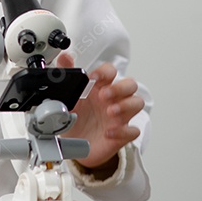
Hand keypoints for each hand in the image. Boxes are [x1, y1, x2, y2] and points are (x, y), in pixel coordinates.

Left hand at [57, 53, 143, 171]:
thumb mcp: (69, 96)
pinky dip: (123, 131)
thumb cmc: (77, 118)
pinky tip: (109, 133)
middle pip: (130, 84)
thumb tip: (64, 56)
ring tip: (110, 111)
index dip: (105, 72)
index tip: (93, 78)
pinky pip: (132, 130)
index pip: (111, 71)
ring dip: (126, 105)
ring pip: (137, 103)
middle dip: (120, 88)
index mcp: (101, 87)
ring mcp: (120, 116)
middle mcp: (113, 99)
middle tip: (104, 94)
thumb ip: (68, 75)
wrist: (74, 144)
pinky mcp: (122, 134)